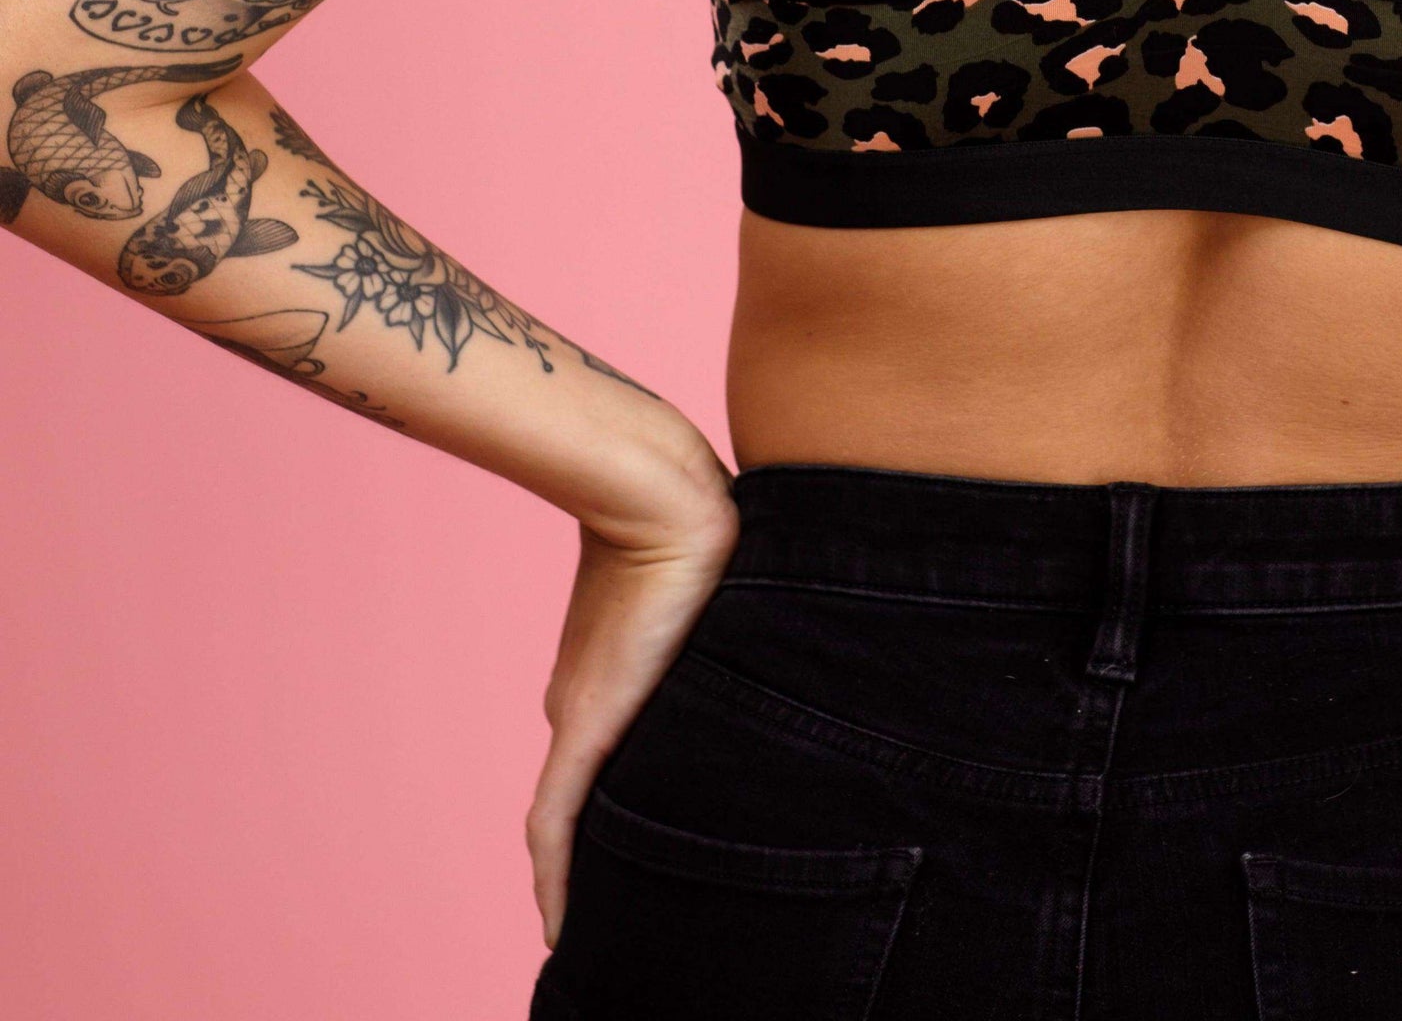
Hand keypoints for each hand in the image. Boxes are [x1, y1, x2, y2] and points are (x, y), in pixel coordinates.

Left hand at [525, 481, 740, 945]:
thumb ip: (739, 625)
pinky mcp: (584, 725)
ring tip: (592, 929)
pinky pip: (555, 821)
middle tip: (626, 910)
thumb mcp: (723, 593)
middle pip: (596, 795)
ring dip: (581, 874)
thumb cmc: (707, 528)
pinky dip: (553, 874)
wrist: (662, 500)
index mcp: (620, 677)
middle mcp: (591, 702)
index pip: (616, 757)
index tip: (647, 849)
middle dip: (605, 853)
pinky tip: (556, 925)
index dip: (626, 803)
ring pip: (576, 818)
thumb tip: (821, 627)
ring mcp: (584, 716)